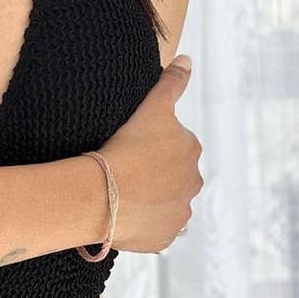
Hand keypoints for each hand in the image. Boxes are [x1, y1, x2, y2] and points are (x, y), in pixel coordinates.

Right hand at [97, 54, 202, 253]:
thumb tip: (188, 60)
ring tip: (121, 193)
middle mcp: (193, 184)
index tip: (129, 147)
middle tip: (123, 169)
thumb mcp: (152, 107)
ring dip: (150, 200)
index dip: (150, 145)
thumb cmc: (127, 147)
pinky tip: (123, 214)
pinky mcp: (163, 237)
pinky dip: (142, 223)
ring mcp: (179, 214)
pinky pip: (154, 229)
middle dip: (154, 174)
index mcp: (191, 152)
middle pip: (172, 176)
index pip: (174, 146)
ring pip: (165, 203)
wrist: (105, 194)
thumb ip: (172, 82)